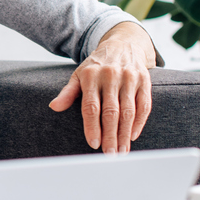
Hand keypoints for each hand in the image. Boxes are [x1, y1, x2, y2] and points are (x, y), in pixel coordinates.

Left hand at [49, 22, 155, 153]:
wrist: (123, 45)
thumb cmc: (96, 66)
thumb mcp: (79, 75)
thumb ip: (68, 93)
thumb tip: (54, 107)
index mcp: (91, 76)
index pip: (91, 106)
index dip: (92, 127)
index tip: (93, 144)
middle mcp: (111, 76)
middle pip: (111, 112)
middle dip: (110, 135)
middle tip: (110, 154)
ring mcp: (130, 78)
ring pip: (129, 111)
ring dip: (125, 134)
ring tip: (122, 150)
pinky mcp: (145, 80)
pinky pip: (144, 105)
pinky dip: (140, 122)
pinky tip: (133, 136)